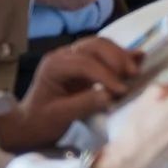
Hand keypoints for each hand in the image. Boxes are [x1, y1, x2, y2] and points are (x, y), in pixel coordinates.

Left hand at [0, 38, 141, 152]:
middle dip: (115, 58)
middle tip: (132, 75)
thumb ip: (83, 104)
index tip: (121, 90)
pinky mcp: (84, 63)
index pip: (84, 62)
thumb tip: (108, 96)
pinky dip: (120, 54)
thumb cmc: (41, 120)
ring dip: (119, 55)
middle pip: (93, 46)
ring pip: (100, 45)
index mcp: (54, 65)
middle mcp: (64, 55)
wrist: (29, 122)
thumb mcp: (59, 116)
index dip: (105, 74)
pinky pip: (103, 53)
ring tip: (134, 70)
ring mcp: (74, 56)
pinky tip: (137, 56)